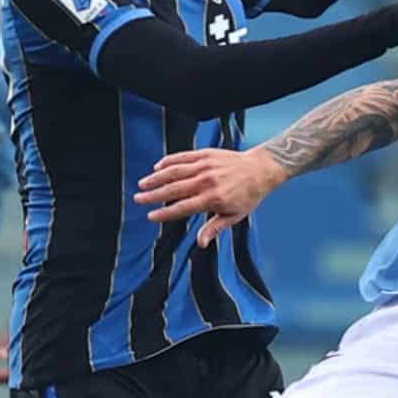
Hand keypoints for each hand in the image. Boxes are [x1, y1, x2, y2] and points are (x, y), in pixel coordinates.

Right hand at [135, 148, 286, 246]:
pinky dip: (169, 162)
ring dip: (156, 178)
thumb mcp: (234, 216)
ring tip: (142, 184)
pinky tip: (157, 168)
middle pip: (174, 189)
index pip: (183, 207)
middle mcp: (207, 181)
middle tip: (138, 199)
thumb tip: (200, 244)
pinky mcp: (205, 154)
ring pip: (175, 171)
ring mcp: (205, 166)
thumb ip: (214, 228)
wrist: (260, 169)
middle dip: (153, 195)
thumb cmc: (248, 196)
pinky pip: (183, 157)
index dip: (165, 213)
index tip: (150, 216)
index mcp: (213, 198)